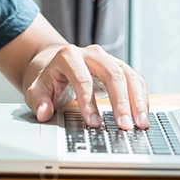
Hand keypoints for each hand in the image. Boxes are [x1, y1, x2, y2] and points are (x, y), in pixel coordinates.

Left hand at [24, 44, 148, 129]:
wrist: (57, 65)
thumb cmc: (49, 79)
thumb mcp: (36, 89)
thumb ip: (38, 101)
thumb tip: (44, 113)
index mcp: (68, 56)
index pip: (82, 79)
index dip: (89, 102)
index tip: (94, 124)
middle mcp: (91, 54)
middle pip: (111, 73)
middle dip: (120, 101)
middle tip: (124, 126)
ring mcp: (108, 59)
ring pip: (128, 75)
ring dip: (136, 100)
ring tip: (140, 124)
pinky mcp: (119, 67)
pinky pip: (135, 79)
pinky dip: (141, 98)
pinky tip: (143, 116)